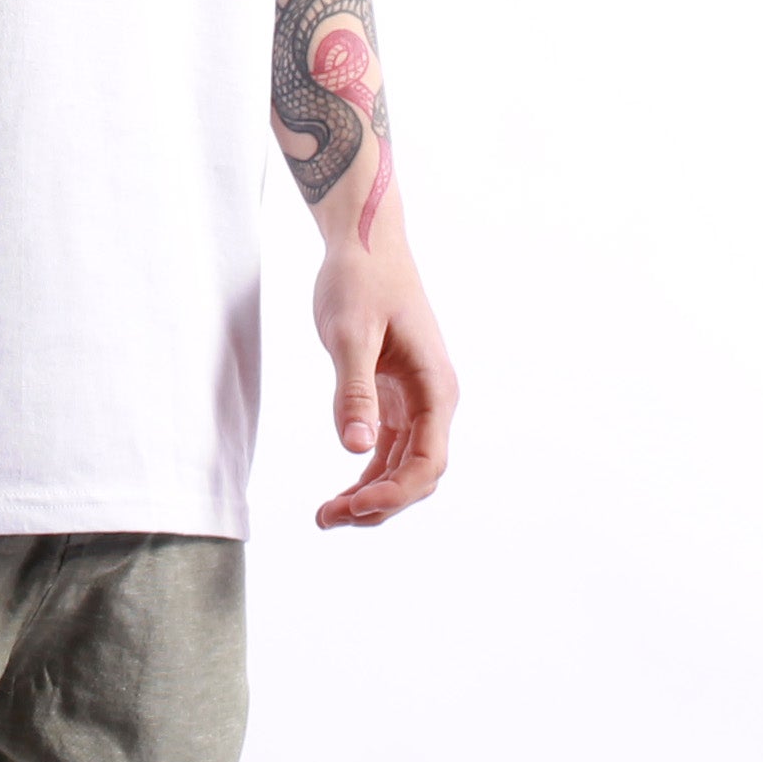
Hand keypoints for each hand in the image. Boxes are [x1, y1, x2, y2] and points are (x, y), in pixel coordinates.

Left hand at [311, 240, 457, 528]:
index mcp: (434, 387)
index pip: (428, 462)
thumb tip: (357, 450)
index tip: (354, 506)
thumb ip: (354, 391)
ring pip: (402, 465)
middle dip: (378, 504)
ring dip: (371, 494)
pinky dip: (367, 471)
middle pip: (417, 473)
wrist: (363, 243)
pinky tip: (341, 490)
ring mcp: (415, 398)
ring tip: (327, 516)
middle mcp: (433, 399)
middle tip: (328, 518)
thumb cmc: (360, 280)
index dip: (395, 494)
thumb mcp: (351, 334)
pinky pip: (388, 446)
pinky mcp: (394, 393)